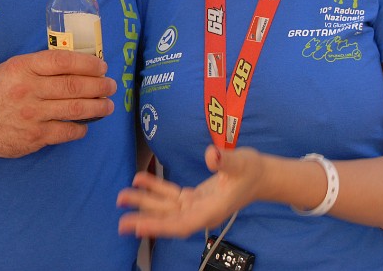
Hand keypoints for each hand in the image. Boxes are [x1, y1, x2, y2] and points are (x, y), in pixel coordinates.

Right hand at [0, 49, 116, 162]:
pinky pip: (67, 131)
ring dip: (98, 107)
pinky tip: (86, 124)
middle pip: (74, 86)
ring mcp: (33, 115)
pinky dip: (81, 128)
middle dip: (99, 86)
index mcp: (24, 68)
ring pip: (75, 109)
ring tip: (108, 105)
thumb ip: (40, 64)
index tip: (102, 66)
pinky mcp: (35, 137)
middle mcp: (29, 90)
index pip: (63, 61)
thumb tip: (77, 64)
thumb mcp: (13, 68)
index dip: (88, 63)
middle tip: (111, 86)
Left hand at [117, 145, 263, 237]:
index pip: (182, 223)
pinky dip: (156, 188)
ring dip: (145, 203)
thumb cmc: (252, 170)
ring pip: (166, 208)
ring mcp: (197, 206)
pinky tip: (140, 179)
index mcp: (212, 210)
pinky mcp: (194, 198)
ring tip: (122, 197)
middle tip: (121, 221)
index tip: (139, 226)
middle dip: (145, 219)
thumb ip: (226, 160)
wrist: (261, 175)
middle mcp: (201, 212)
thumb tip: (212, 156)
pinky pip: (171, 196)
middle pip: (169, 219)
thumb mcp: (242, 162)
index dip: (159, 226)